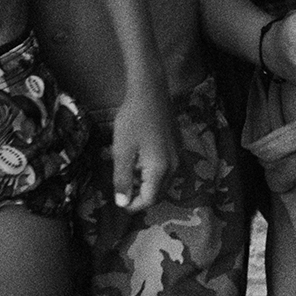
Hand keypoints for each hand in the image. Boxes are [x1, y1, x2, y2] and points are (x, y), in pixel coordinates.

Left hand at [107, 90, 177, 212]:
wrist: (150, 90)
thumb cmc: (133, 119)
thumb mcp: (122, 151)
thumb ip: (122, 179)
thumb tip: (122, 203)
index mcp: (160, 169)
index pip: (149, 200)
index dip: (132, 205)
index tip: (118, 200)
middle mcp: (173, 165)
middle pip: (157, 192)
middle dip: (138, 194)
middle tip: (119, 185)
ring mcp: (177, 155)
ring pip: (160, 180)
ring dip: (143, 180)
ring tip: (124, 167)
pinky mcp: (176, 146)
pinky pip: (164, 166)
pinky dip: (149, 168)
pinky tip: (136, 155)